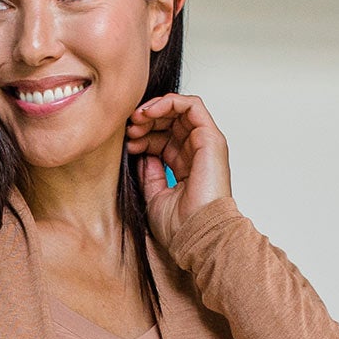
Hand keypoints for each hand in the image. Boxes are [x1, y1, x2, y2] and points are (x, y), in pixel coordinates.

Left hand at [125, 91, 232, 253]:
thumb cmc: (181, 227)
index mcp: (185, 167)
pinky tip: (149, 112)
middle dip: (146, 121)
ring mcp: (205, 144)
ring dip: (155, 109)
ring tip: (136, 120)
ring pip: (180, 110)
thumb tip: (141, 154)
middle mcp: (197, 153)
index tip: (127, 144)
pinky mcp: (211, 138)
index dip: (144, 136)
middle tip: (129, 129)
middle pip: (170, 122)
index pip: (164, 139)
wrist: (197, 236)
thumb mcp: (154, 197)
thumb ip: (149, 174)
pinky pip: (191, 106)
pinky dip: (169, 102)